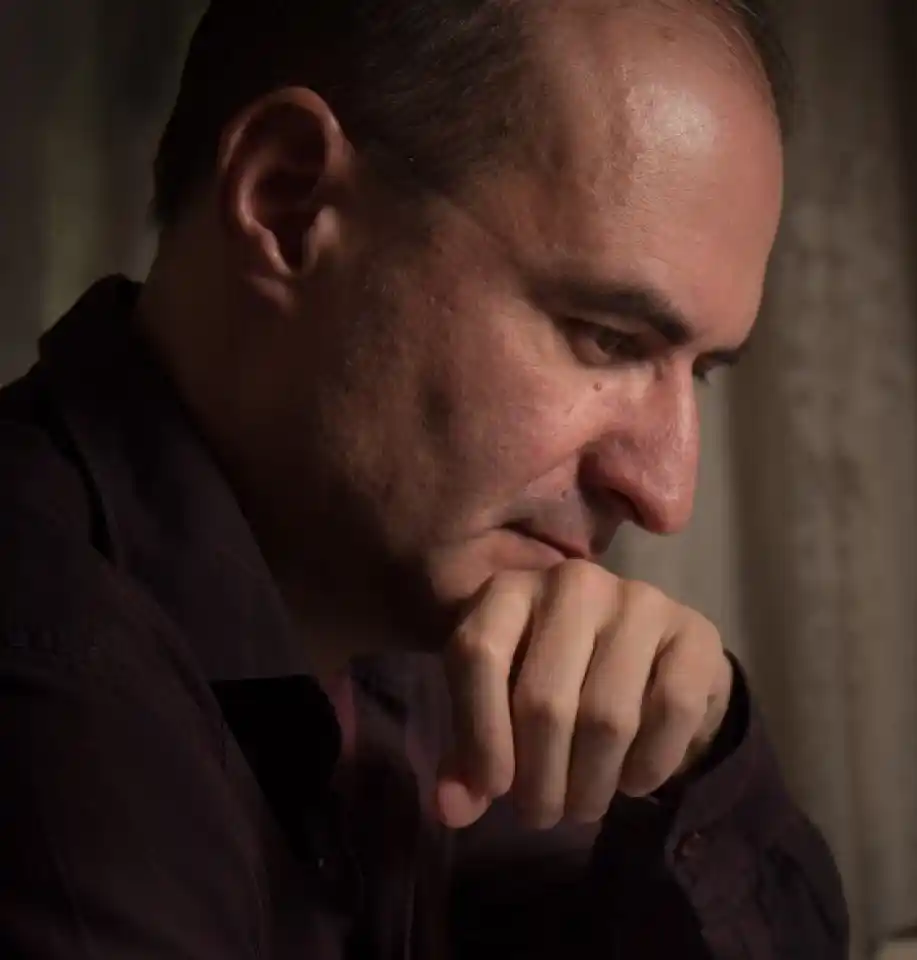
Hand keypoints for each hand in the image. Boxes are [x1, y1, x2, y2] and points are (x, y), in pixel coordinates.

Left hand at [435, 560, 732, 829]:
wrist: (650, 668)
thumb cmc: (554, 686)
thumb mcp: (499, 712)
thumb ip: (470, 759)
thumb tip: (451, 810)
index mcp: (508, 591)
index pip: (478, 653)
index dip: (479, 732)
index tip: (493, 790)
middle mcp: (572, 583)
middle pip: (543, 699)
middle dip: (540, 779)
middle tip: (541, 815)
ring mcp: (638, 601)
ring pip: (606, 717)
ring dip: (591, 784)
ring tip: (582, 805)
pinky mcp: (694, 632)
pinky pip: (670, 713)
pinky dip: (648, 766)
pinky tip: (631, 782)